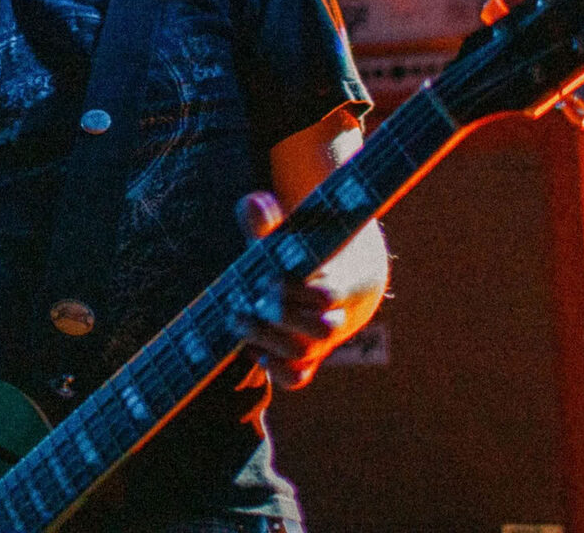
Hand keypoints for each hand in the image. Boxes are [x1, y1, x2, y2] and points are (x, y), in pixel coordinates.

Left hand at [233, 191, 351, 389]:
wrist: (346, 277)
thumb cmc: (311, 250)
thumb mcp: (294, 231)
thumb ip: (269, 220)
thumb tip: (252, 204)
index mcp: (341, 283)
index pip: (327, 298)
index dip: (296, 292)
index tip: (267, 278)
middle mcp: (336, 318)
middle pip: (321, 331)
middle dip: (280, 317)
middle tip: (248, 301)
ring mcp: (322, 342)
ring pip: (304, 355)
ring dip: (267, 339)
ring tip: (238, 319)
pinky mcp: (307, 359)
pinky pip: (296, 378)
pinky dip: (272, 368)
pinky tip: (250, 348)